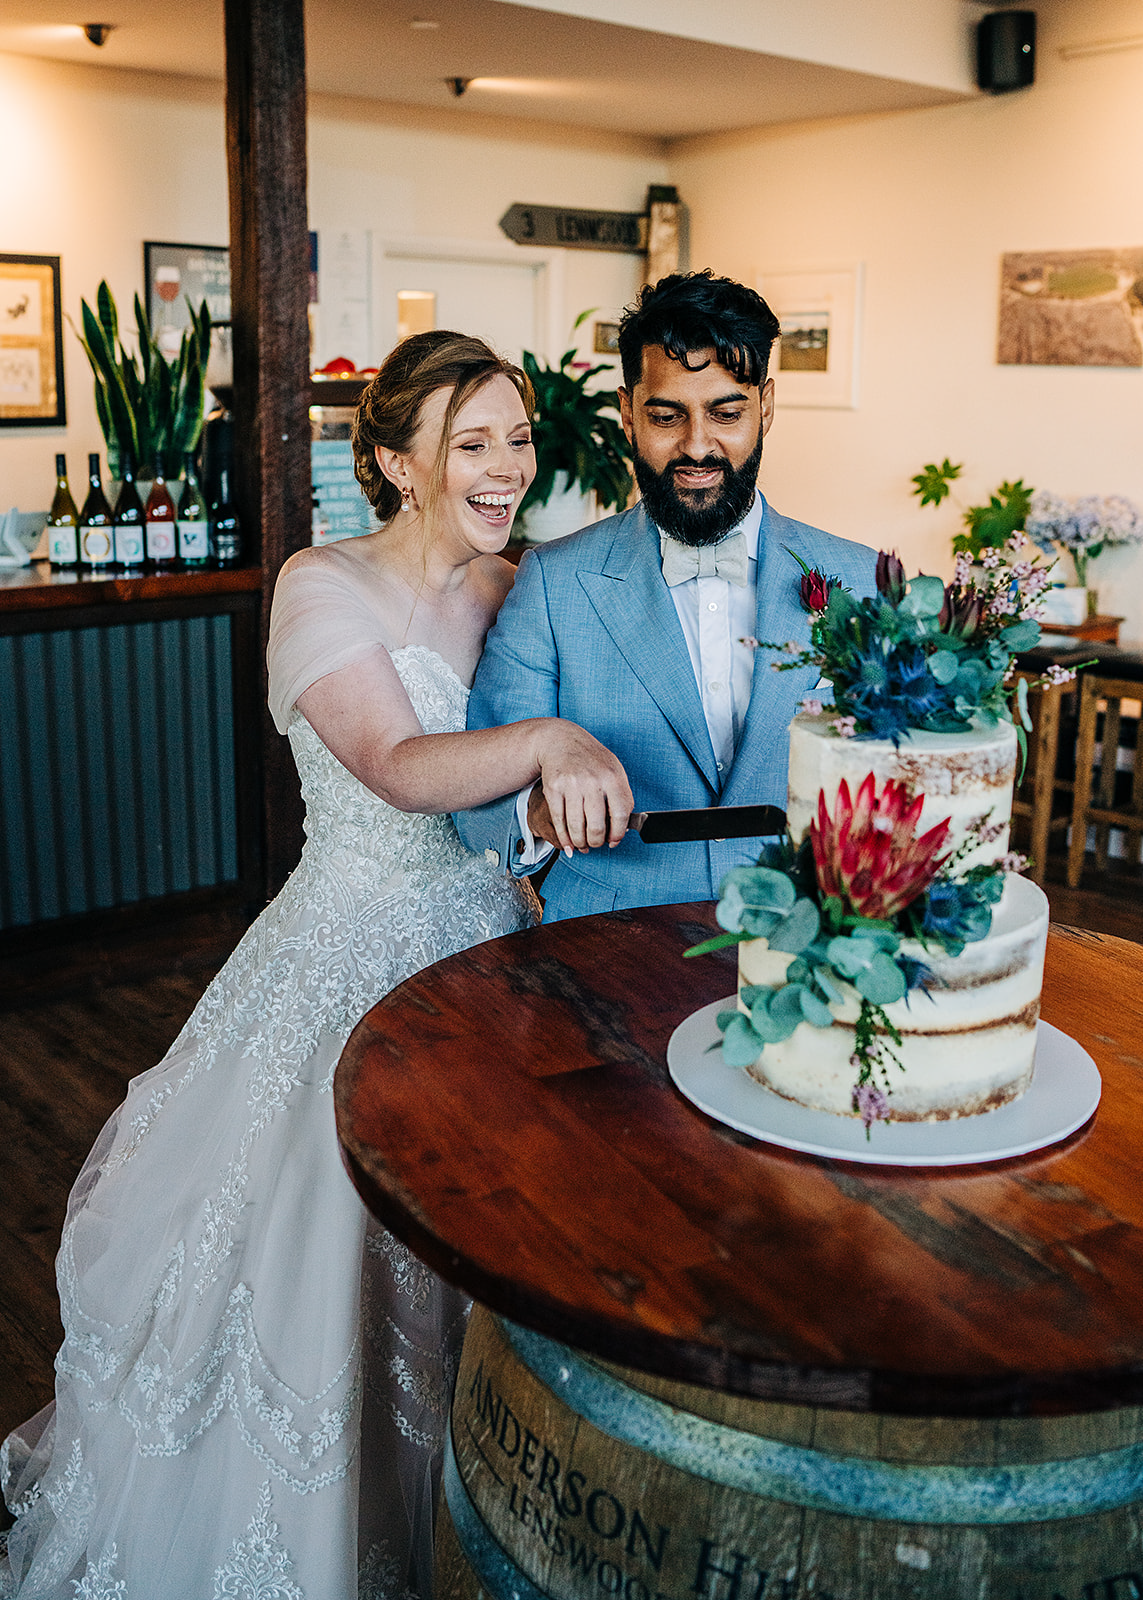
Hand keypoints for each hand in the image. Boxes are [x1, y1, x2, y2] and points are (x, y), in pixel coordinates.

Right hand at [532, 726, 632, 853]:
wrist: (560, 741)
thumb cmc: (591, 759)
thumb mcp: (613, 769)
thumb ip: (621, 796)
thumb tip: (622, 829)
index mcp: (613, 777)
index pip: (621, 815)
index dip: (618, 834)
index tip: (614, 841)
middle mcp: (592, 781)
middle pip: (597, 826)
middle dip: (596, 842)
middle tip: (595, 843)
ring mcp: (571, 785)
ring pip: (576, 827)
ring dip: (580, 842)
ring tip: (582, 844)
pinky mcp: (553, 789)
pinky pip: (559, 821)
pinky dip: (564, 837)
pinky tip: (568, 842)